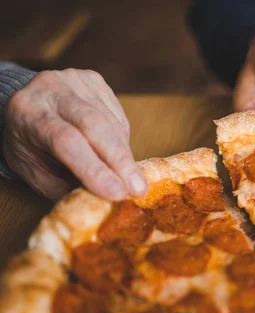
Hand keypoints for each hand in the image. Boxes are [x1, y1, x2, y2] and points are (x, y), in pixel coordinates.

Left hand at [3, 68, 146, 200]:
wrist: (27, 106)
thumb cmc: (30, 146)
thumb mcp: (34, 172)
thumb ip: (64, 187)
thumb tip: (101, 201)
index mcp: (27, 113)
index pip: (66, 141)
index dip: (94, 168)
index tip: (117, 193)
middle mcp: (50, 88)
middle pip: (94, 125)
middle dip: (120, 160)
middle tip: (138, 188)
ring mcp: (74, 79)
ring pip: (111, 122)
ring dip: (123, 154)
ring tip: (126, 176)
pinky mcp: (94, 80)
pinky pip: (118, 115)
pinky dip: (122, 140)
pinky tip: (116, 152)